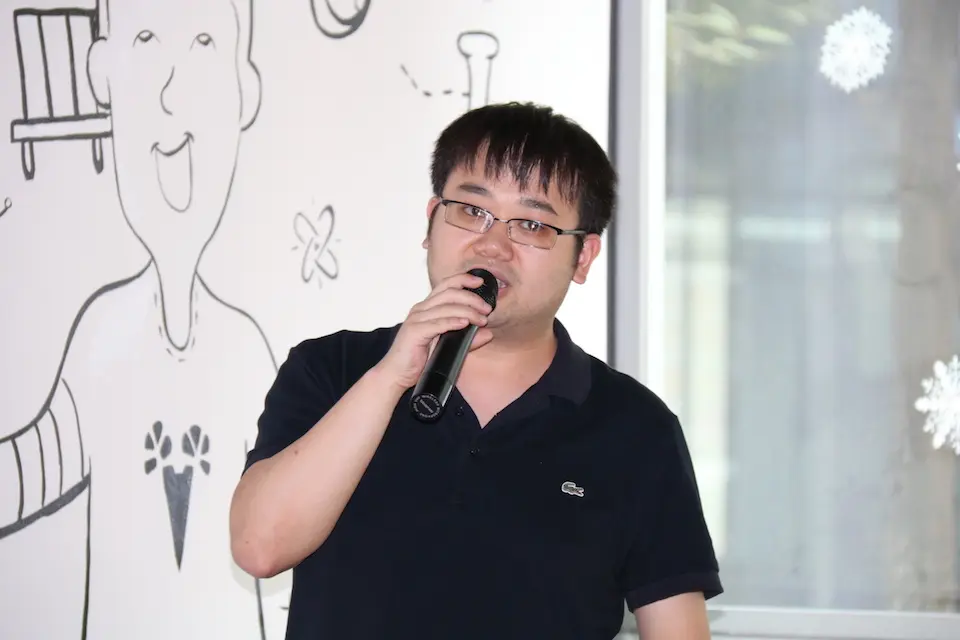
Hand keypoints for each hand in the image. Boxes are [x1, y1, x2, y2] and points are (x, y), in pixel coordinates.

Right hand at [374, 273, 494, 388]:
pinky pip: (437, 323)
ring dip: (467, 311)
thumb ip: (467, 339)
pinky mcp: (414, 332)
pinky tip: (465, 323)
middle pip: (449, 293)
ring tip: (482, 319)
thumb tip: (488, 334)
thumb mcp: (447, 345)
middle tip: (487, 308)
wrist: (396, 373)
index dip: (463, 279)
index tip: (480, 282)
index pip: (446, 285)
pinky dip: (453, 322)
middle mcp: (420, 309)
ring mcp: (416, 319)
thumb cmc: (418, 358)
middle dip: (471, 298)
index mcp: (427, 307)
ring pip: (446, 307)